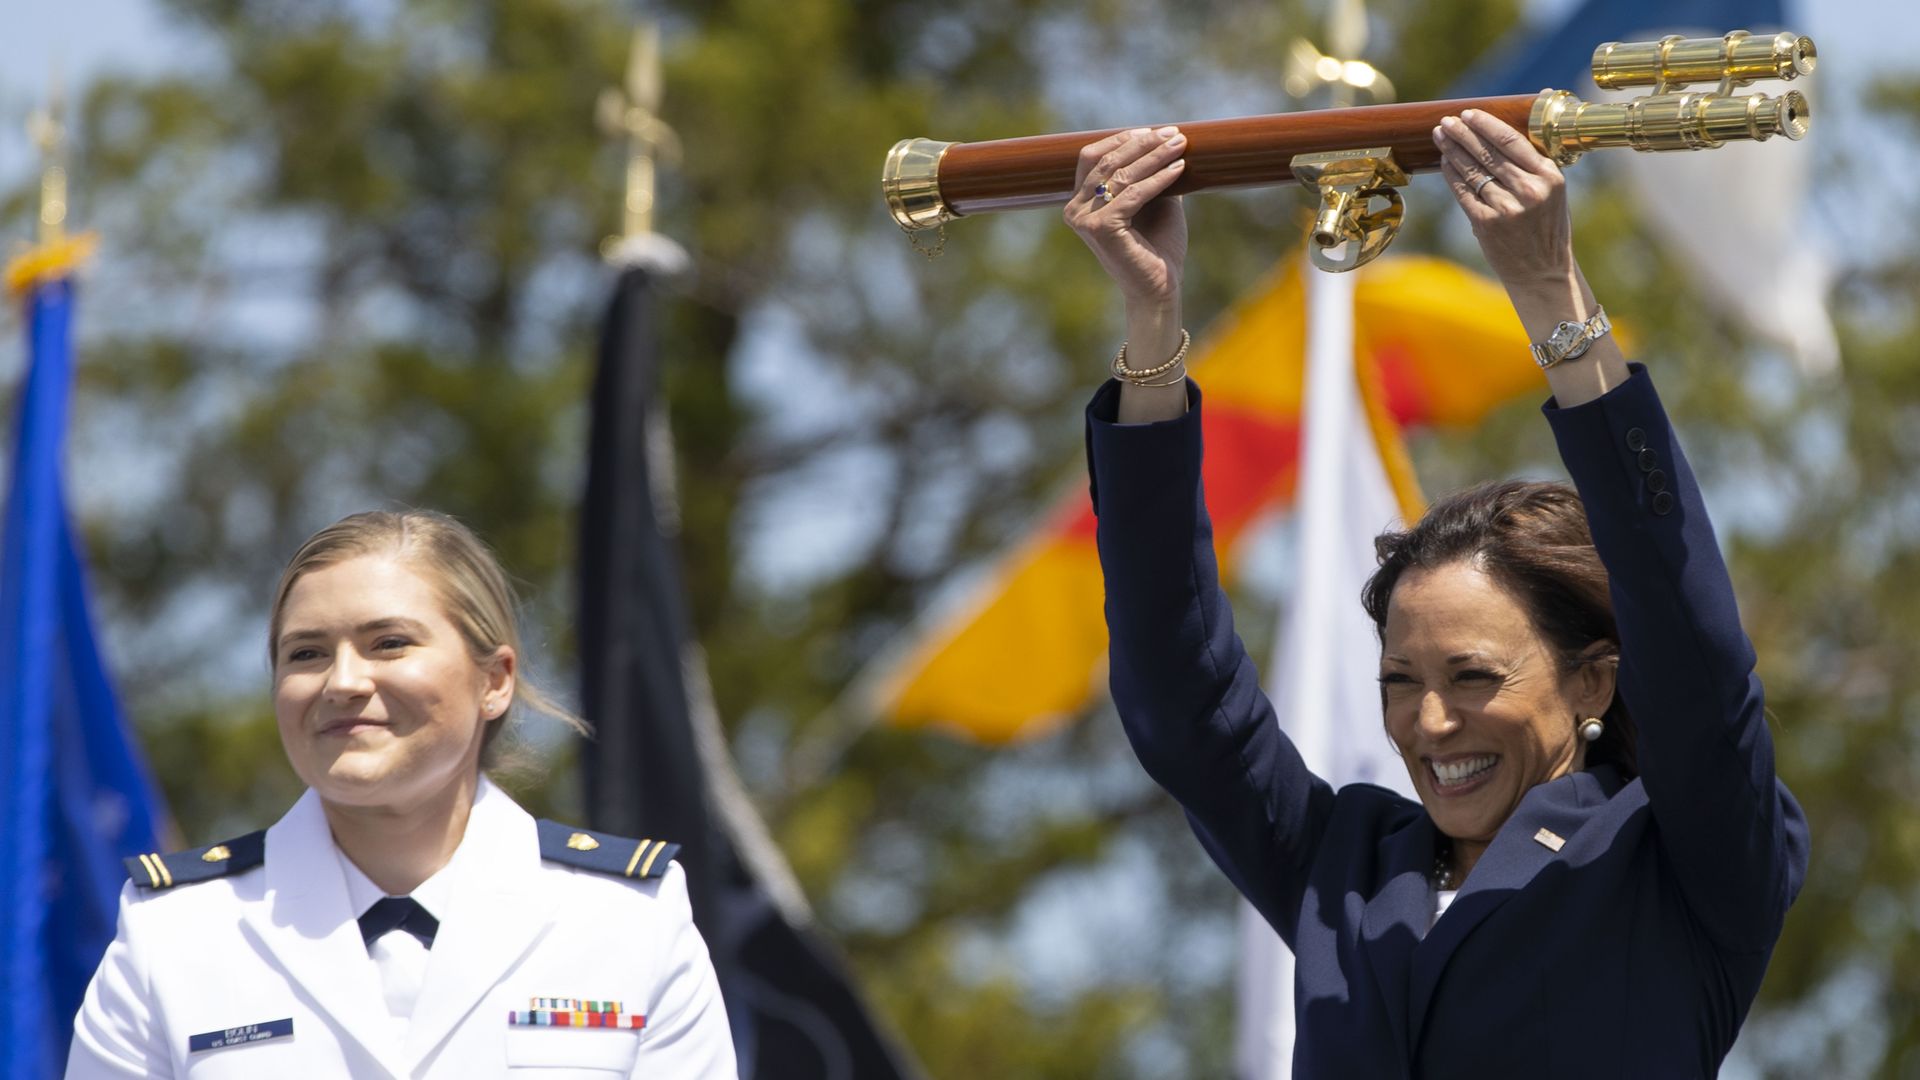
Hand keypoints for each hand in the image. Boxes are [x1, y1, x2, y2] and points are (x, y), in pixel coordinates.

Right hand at [1064, 127, 1188, 308]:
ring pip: (1121, 175)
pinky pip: (1134, 194)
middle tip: (1174, 133)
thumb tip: (1163, 138)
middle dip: (1143, 143)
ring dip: (1154, 156)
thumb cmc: (1156, 246)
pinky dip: (1159, 178)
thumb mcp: (1152, 200)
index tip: (1154, 130)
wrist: (1159, 287)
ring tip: (1180, 145)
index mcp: (1080, 202)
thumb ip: (1148, 173)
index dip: (1121, 139)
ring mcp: (1084, 220)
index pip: (1092, 156)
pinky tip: (1179, 168)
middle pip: (1107, 161)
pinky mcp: (1101, 229)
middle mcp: (1074, 209)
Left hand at [1432, 109, 1573, 289]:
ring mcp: (1507, 208)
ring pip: (1472, 171)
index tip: (1469, 113)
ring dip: (1452, 151)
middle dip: (1463, 134)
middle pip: (1488, 153)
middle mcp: (1529, 191)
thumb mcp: (1554, 191)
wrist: (1542, 272)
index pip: (1512, 141)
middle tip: (1446, 121)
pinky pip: (1463, 192)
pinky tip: (1444, 162)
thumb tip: (1542, 96)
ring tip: (1440, 137)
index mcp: (1550, 177)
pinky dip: (1452, 175)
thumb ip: (1538, 157)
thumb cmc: (1547, 226)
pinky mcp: (1487, 224)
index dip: (1486, 125)